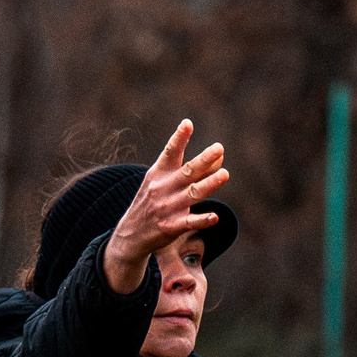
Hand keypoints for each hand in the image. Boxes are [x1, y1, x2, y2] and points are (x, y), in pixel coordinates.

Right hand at [102, 120, 227, 294]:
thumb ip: (192, 171)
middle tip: (219, 148)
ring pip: (192, 194)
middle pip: (187, 171)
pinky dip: (202, 220)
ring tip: (225, 174)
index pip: (169, 152)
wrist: (131, 233)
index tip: (188, 123)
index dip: (179, 138)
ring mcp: (167, 208)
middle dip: (204, 159)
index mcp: (158, 173)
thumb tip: (219, 158)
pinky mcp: (171, 227)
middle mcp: (162, 188)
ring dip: (209, 184)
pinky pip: (189, 222)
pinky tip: (214, 217)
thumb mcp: (164, 182)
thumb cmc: (153, 202)